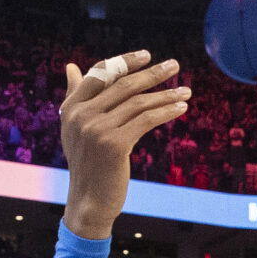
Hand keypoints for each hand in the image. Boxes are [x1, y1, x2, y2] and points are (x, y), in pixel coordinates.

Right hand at [60, 50, 189, 237]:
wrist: (88, 201)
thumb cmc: (87, 164)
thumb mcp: (76, 128)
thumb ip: (75, 96)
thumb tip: (71, 67)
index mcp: (71, 107)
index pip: (100, 73)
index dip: (125, 62)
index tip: (147, 56)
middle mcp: (81, 115)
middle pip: (124, 85)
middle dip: (153, 73)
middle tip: (175, 65)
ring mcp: (97, 129)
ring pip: (139, 103)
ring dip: (166, 95)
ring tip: (185, 91)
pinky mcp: (114, 144)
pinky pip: (146, 120)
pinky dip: (166, 112)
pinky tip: (180, 109)